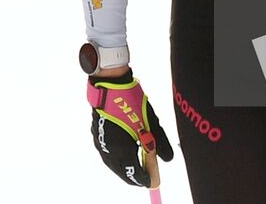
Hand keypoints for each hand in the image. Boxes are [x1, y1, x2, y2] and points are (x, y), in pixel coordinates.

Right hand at [86, 70, 173, 187]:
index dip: (144, 179)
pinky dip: (118, 157)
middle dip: (133, 175)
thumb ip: (160, 143)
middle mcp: (107, 149)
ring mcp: (100, 141)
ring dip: (125, 166)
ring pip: (113, 163)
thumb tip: (168, 159)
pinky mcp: (97, 133)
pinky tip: (125, 152)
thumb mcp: (151, 123)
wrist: (110, 83)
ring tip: (137, 166)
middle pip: (121, 171)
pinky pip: (108, 153)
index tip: (153, 181)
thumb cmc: (131, 102)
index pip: (133, 173)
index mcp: (121, 149)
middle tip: (145, 177)